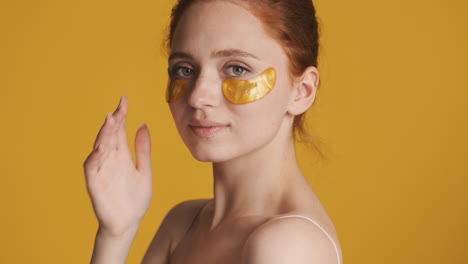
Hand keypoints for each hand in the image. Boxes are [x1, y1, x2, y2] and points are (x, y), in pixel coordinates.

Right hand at [83, 96, 152, 236]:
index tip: (124, 100)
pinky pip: (92, 169)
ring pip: (100, 148)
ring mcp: (102, 171)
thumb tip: (143, 125)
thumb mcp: (144, 170)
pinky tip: (100, 148)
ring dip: (103, 135)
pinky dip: (94, 158)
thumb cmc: (135, 198)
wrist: (129, 223)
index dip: (122, 115)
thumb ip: (143, 149)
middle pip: (110, 136)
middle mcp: (110, 160)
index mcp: (122, 155)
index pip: (120, 131)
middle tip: (118, 108)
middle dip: (113, 121)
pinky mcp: (95, 184)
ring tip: (109, 121)